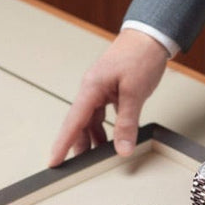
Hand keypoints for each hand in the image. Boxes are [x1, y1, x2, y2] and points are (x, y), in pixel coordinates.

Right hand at [48, 29, 168, 165]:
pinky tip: (111, 140)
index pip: (73, 122)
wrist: (150, 36)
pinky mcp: (110, 90)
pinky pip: (102, 114)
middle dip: (77, 146)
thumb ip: (127, 123)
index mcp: (91, 88)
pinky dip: (105, 129)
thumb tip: (122, 149)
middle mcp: (91, 90)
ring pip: (91, 121)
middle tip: (76, 169)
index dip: (62, 144)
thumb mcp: (134, 93)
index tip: (54, 161)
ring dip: (93, 139)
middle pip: (79, 124)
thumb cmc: (140, 56)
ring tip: (97, 158)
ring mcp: (100, 90)